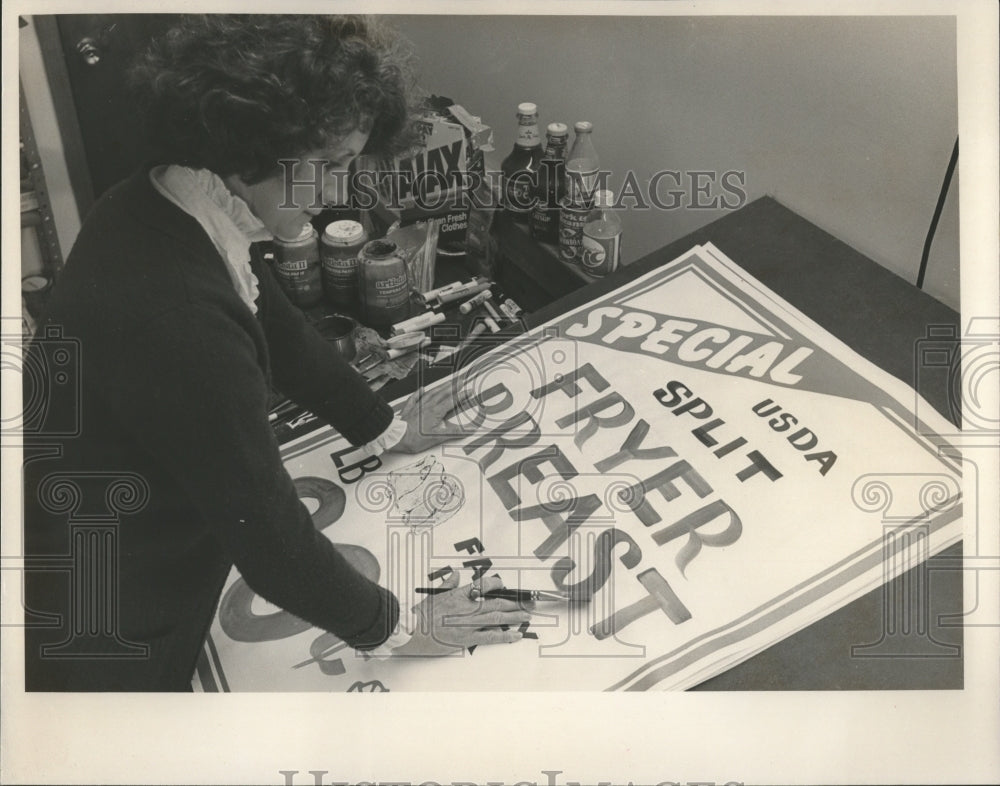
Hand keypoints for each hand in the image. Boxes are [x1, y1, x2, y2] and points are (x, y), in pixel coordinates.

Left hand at [389, 384, 467, 453]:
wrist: (397, 437)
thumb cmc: (414, 438)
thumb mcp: (438, 437)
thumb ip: (455, 432)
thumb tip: (469, 429)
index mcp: (435, 412)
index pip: (452, 401)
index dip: (461, 395)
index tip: (469, 391)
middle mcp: (427, 406)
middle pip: (442, 393)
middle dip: (453, 386)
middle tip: (460, 380)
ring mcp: (418, 406)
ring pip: (431, 393)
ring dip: (440, 387)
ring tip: (447, 382)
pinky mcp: (409, 409)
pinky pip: (415, 397)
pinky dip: (419, 392)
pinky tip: (422, 389)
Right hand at [392, 573, 532, 656]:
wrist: (412, 631)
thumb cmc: (421, 614)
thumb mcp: (434, 594)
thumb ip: (447, 584)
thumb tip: (454, 575)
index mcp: (460, 595)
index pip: (484, 585)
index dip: (496, 584)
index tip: (503, 585)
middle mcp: (468, 608)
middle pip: (497, 603)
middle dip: (514, 602)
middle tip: (527, 602)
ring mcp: (469, 624)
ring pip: (498, 618)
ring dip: (515, 616)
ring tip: (527, 615)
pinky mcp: (468, 639)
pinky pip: (491, 636)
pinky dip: (505, 636)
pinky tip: (516, 634)